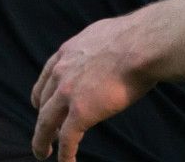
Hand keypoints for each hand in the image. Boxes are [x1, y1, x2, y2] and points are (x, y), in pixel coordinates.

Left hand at [30, 16, 153, 161]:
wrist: (144, 44)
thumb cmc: (137, 37)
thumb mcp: (106, 35)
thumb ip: (98, 46)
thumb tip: (111, 48)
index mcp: (68, 52)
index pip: (46, 77)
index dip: (42, 95)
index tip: (40, 104)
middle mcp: (62, 72)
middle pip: (42, 102)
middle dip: (42, 118)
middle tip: (45, 132)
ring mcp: (68, 94)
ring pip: (46, 124)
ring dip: (42, 141)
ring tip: (43, 153)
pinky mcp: (80, 113)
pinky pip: (67, 140)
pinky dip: (65, 155)